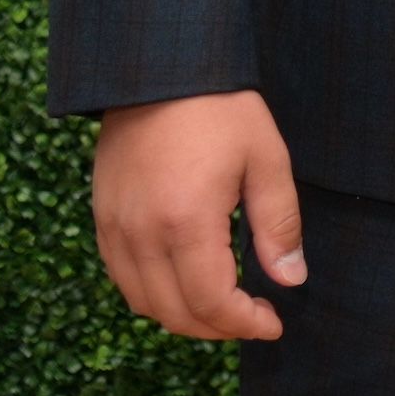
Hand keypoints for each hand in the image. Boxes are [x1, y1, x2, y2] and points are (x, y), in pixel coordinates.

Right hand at [92, 89, 303, 340]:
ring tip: (225, 304)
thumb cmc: (222, 107)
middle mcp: (142, 235)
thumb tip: (291, 279)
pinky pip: (124, 279)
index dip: (245, 323)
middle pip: (176, 313)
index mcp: (186, 222)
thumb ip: (278, 223)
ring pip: (144, 304)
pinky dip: (154, 295)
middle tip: (254, 317)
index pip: (212, 302)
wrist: (163, 68)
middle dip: (219, 327)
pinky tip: (185, 280)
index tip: (274, 322)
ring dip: (185, 315)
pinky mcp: (103, 219)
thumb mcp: (265, 158)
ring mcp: (115, 229)